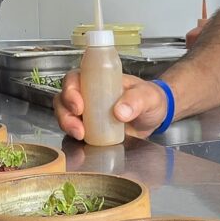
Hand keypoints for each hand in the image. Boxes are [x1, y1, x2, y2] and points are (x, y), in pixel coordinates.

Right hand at [54, 71, 169, 139]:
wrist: (156, 118)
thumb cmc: (151, 98)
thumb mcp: (148, 96)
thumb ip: (136, 100)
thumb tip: (120, 112)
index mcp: (100, 79)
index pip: (75, 78)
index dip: (70, 89)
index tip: (78, 106)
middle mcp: (89, 93)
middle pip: (64, 98)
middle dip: (65, 113)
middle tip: (77, 127)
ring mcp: (88, 112)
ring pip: (65, 115)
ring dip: (67, 125)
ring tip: (80, 135)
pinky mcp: (90, 128)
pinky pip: (74, 131)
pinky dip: (73, 136)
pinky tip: (83, 142)